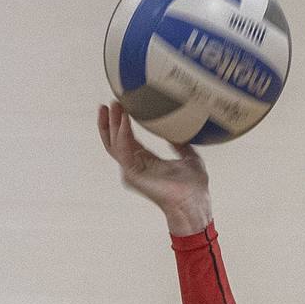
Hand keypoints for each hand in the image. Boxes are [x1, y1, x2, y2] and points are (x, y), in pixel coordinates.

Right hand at [98, 101, 212, 234]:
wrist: (194, 202)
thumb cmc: (194, 187)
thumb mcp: (189, 157)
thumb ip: (180, 144)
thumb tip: (178, 131)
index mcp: (146, 162)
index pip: (126, 139)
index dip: (121, 122)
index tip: (121, 104)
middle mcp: (136, 167)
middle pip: (114, 141)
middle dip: (109, 121)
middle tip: (112, 102)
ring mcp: (132, 172)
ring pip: (114, 145)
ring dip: (112, 124)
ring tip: (115, 106)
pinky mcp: (133, 175)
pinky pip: (123, 151)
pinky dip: (122, 133)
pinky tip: (125, 119)